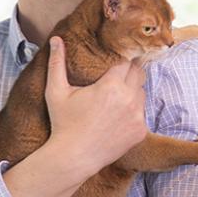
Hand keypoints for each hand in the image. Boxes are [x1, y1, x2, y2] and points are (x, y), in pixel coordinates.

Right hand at [44, 37, 147, 175]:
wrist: (73, 158)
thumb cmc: (63, 123)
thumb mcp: (56, 92)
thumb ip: (57, 62)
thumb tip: (55, 39)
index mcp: (111, 85)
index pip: (126, 61)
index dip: (119, 61)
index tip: (111, 65)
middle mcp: (129, 99)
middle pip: (139, 73)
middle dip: (128, 73)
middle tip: (113, 80)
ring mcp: (137, 116)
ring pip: (141, 93)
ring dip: (131, 92)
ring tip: (113, 100)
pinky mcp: (140, 131)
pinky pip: (142, 113)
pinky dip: (132, 113)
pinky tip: (116, 119)